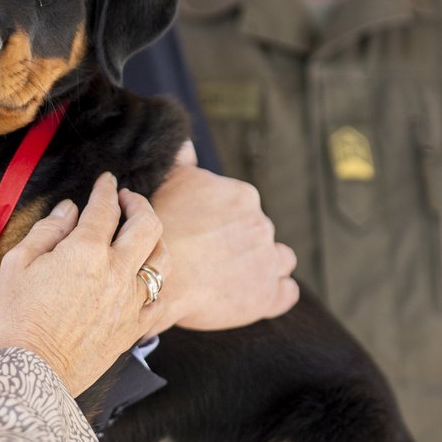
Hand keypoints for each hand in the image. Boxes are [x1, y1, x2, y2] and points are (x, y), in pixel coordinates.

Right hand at [0, 173, 168, 394]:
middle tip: (128, 199)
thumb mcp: (17, 266)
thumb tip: (68, 210)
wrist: (33, 372)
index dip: (106, 188)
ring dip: (155, 240)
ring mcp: (130, 301)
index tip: (106, 181)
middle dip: (139, 204)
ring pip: (162, 260)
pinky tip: (144, 279)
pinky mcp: (134, 328)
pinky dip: (154, 283)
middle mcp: (117, 272)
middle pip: (147, 225)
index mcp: (86, 251)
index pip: (104, 207)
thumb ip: (47, 231)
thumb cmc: (18, 318)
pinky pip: (159, 300)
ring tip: (143, 234)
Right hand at [148, 142, 298, 333]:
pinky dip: (276, 293)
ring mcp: (268, 263)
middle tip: (213, 257)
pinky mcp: (269, 296)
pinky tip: (254, 295)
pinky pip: (286, 292)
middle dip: (242, 244)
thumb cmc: (158, 229)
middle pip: (261, 234)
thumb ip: (183, 157)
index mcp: (244, 196)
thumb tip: (187, 144)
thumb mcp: (169, 180)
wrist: (155, 277)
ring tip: (237, 277)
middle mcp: (262, 226)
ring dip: (265, 266)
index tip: (206, 234)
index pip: (246, 208)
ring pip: (281, 260)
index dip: (226, 222)